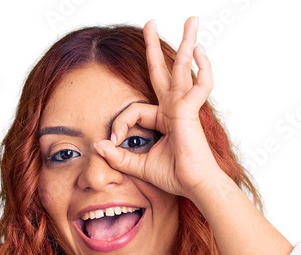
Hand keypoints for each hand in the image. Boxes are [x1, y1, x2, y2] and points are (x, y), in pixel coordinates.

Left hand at [93, 17, 224, 200]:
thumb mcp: (139, 165)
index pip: (133, 111)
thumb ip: (119, 156)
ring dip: (186, 43)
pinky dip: (202, 68)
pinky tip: (199, 52)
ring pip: (182, 68)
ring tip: (192, 21)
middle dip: (155, 48)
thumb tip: (98, 145)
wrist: (193, 186)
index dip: (119, 124)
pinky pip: (199, 84)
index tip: (112, 142)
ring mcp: (184, 106)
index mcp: (163, 118)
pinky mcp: (190, 111)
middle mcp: (174, 108)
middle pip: (163, 71)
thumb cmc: (174, 176)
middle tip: (150, 23)